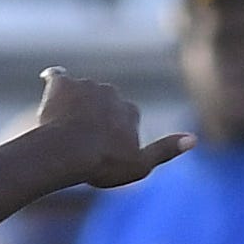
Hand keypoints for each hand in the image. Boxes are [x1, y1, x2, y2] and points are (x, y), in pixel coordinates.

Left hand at [27, 68, 187, 192]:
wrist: (66, 152)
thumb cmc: (102, 164)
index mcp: (130, 110)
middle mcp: (111, 92)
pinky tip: (49, 82)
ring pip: (80, 92)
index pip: (123, 118)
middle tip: (79, 139)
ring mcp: (86, 86)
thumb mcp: (139, 166)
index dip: (112, 134)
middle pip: (102, 103)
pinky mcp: (62, 84)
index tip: (102, 150)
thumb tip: (194, 139)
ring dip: (73, 103)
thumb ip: (165, 151)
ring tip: (61, 126)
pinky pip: (57, 77)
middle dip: (93, 116)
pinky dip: (55, 81)